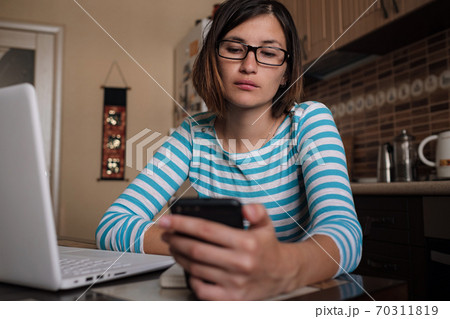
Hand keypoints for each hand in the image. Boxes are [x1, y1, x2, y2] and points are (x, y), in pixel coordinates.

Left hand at [158, 204, 296, 299]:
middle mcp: (240, 263)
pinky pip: (202, 290)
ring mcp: (235, 283)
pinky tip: (189, 268)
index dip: (183, 223)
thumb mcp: (266, 224)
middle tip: (167, 233)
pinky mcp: (232, 298)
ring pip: (196, 268)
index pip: (206, 230)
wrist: (283, 274)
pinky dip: (191, 278)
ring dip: (180, 256)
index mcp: (247, 243)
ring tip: (174, 246)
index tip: (168, 220)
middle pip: (196, 250)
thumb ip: (257, 211)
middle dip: (176, 239)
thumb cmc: (268, 248)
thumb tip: (245, 207)